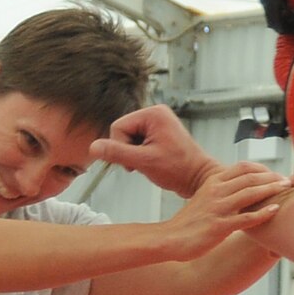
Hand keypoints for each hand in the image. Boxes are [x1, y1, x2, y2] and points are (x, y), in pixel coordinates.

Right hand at [89, 103, 218, 197]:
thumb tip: (93, 147)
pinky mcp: (159, 134)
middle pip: (123, 132)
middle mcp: (156, 114)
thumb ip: (117, 153)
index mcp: (154, 114)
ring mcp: (159, 124)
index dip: (121, 147)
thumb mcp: (144, 162)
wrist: (200, 180)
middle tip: (144, 164)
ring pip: (129, 139)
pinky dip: (140, 156)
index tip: (136, 161)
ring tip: (150, 164)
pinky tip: (152, 163)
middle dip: (128, 151)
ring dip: (134, 155)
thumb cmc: (179, 170)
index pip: (118, 127)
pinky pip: (138, 143)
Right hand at [163, 163, 291, 258]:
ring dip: (270, 190)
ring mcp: (218, 208)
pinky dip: (263, 213)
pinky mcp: (219, 227)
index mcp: (212, 182)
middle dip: (271, 177)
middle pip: (250, 177)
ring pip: (250, 193)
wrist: (169, 239)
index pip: (243, 167)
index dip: (263, 168)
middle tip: (287, 180)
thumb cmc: (189, 222)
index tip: (275, 173)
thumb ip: (221, 191)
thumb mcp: (204, 198)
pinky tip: (276, 210)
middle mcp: (216, 191)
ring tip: (285, 189)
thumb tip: (240, 189)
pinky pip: (246, 218)